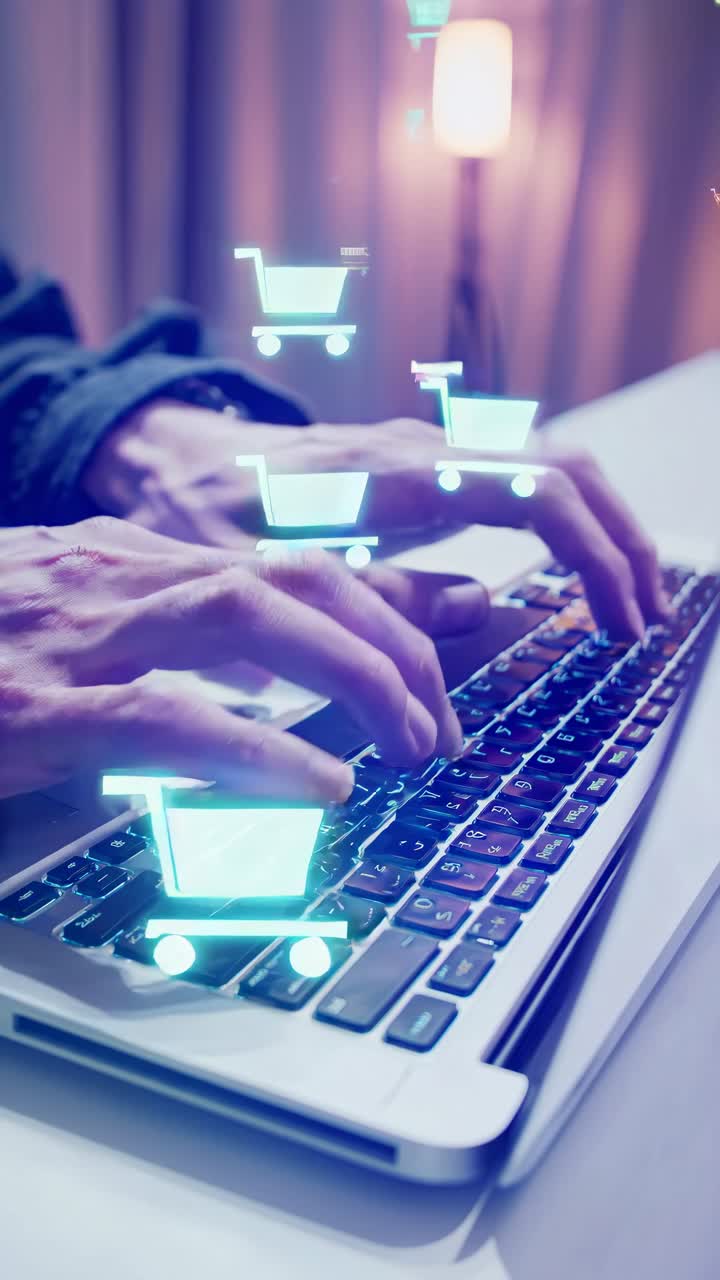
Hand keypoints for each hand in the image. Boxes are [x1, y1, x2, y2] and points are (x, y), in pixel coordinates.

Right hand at [0, 517, 464, 801]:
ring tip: (414, 744)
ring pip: (249, 617)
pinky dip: (258, 747)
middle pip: (296, 578)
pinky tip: (323, 783)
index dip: (385, 603)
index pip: (292, 564)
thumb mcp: (84, 632)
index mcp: (137, 564)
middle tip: (445, 724)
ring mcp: (79, 635)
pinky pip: (167, 715)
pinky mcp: (35, 708)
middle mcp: (123, 579)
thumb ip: (171, 652)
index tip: (449, 647)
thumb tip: (256, 697)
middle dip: (393, 643)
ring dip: (353, 675)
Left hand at [84, 402, 668, 638]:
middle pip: (563, 467)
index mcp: (394, 473)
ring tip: (627, 599)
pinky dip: (560, 521)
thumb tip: (487, 606)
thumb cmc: (204, 514)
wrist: (167, 457)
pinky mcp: (418, 466)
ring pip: (547, 465)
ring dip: (598, 528)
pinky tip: (570, 567)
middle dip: (619, 539)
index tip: (619, 616)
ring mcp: (424, 450)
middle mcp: (422, 448)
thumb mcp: (272, 574)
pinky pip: (514, 478)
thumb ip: (376, 596)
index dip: (593, 551)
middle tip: (646, 617)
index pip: (535, 489)